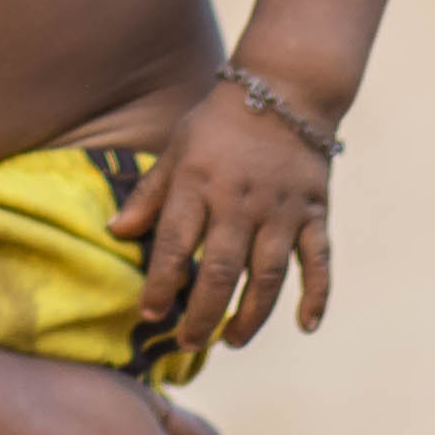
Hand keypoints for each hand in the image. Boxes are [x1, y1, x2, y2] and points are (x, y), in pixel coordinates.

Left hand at [109, 85, 336, 346]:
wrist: (286, 90)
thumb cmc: (218, 124)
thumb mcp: (176, 149)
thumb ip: (149, 194)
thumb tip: (115, 232)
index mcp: (199, 185)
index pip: (174, 245)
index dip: (159, 285)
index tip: (148, 315)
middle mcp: (239, 202)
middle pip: (220, 272)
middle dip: (202, 315)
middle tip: (189, 344)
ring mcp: (280, 210)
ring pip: (266, 277)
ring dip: (250, 316)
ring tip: (232, 341)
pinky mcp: (314, 213)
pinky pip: (318, 261)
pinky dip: (316, 295)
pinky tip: (306, 326)